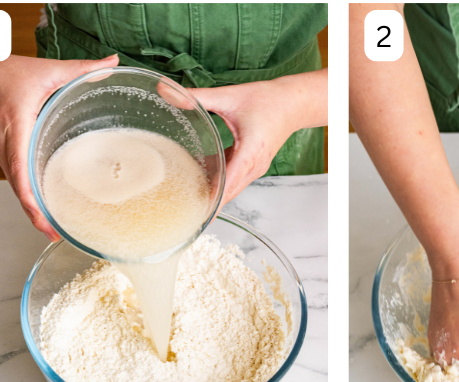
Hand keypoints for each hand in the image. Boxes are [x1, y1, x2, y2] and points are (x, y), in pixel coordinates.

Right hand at [0, 52, 118, 239]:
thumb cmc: (4, 70)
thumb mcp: (46, 69)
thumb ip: (82, 69)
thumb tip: (112, 64)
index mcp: (16, 127)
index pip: (21, 172)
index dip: (32, 200)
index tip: (45, 220)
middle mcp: (5, 146)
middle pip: (19, 189)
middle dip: (36, 215)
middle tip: (58, 234)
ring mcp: (0, 152)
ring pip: (16, 188)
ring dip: (33, 210)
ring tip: (54, 228)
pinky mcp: (1, 154)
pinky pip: (15, 180)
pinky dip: (28, 196)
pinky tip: (45, 207)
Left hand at [189, 69, 326, 206]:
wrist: (293, 103)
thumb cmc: (267, 100)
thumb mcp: (229, 96)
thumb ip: (197, 96)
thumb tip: (165, 90)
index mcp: (250, 152)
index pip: (229, 182)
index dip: (214, 198)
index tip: (201, 212)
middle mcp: (254, 166)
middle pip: (229, 192)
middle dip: (210, 203)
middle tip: (188, 212)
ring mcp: (256, 168)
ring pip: (232, 188)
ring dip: (215, 194)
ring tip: (192, 201)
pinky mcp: (254, 166)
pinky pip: (235, 179)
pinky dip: (221, 183)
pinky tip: (204, 179)